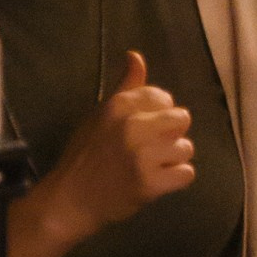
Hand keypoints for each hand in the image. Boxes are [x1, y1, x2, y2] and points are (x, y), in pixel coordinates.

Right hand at [10, 51, 194, 256]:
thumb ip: (126, 87)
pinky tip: (158, 180)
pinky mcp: (151, 184)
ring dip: (173, 158)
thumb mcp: (100, 115)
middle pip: (182, 119)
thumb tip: (135, 55)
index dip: (158, 113)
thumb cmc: (84, 156)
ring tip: (152, 166)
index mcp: (119, 106)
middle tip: (153, 147)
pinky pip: (186, 173)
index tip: (143, 128)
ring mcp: (143, 156)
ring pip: (186, 148)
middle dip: (172, 133)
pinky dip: (175, 179)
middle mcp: (133, 127)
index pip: (163, 97)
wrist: (70, 200)